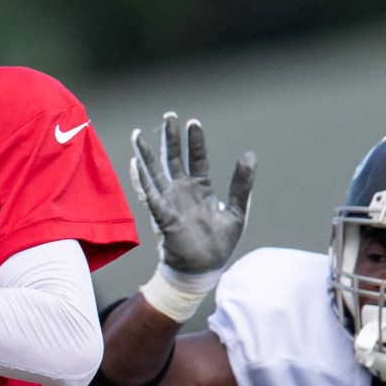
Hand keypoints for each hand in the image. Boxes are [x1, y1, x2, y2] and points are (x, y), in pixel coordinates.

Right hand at [130, 112, 255, 275]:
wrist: (204, 269)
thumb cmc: (219, 244)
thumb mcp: (237, 211)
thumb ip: (242, 184)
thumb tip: (250, 155)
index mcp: (201, 189)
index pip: (196, 158)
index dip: (194, 141)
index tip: (192, 122)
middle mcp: (183, 191)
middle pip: (173, 159)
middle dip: (170, 138)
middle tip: (168, 116)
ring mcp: (170, 202)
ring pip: (155, 172)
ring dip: (146, 153)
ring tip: (137, 134)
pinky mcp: (163, 216)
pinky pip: (150, 195)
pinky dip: (142, 180)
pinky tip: (135, 163)